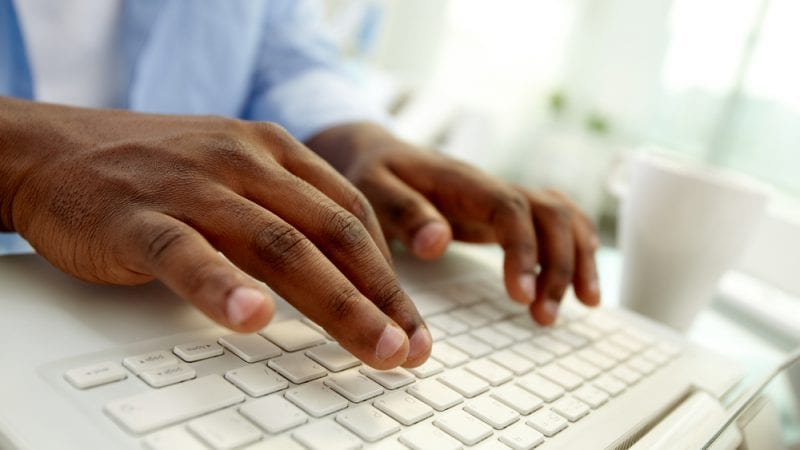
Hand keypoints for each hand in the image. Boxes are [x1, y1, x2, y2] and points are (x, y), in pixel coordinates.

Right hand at [0, 98, 430, 368]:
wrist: (53, 149)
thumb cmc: (155, 172)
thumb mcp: (234, 174)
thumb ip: (285, 213)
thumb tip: (344, 275)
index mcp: (273, 152)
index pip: (351, 215)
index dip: (389, 274)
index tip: (410, 323)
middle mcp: (243, 161)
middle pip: (331, 233)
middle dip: (380, 297)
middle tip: (408, 348)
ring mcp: (192, 186)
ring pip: (277, 245)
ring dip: (335, 301)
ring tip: (371, 346)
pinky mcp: (137, 216)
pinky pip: (186, 252)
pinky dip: (222, 287)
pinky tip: (251, 318)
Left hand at [308, 123, 599, 324]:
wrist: (377, 156)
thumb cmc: (373, 176)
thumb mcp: (372, 189)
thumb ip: (403, 213)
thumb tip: (438, 243)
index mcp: (461, 181)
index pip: (510, 208)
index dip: (523, 250)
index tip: (520, 296)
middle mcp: (491, 187)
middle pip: (549, 213)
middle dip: (558, 264)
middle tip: (544, 316)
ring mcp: (502, 199)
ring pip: (562, 216)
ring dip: (577, 259)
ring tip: (583, 305)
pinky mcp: (504, 214)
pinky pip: (555, 223)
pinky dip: (576, 250)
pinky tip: (581, 286)